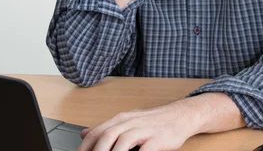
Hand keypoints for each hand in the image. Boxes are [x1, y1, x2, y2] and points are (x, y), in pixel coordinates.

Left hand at [77, 99, 196, 150]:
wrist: (180, 115)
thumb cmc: (153, 121)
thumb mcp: (128, 120)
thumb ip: (107, 127)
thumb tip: (83, 134)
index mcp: (121, 119)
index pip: (97, 132)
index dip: (85, 146)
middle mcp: (130, 123)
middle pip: (107, 137)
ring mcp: (144, 130)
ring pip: (122, 143)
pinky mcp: (157, 139)